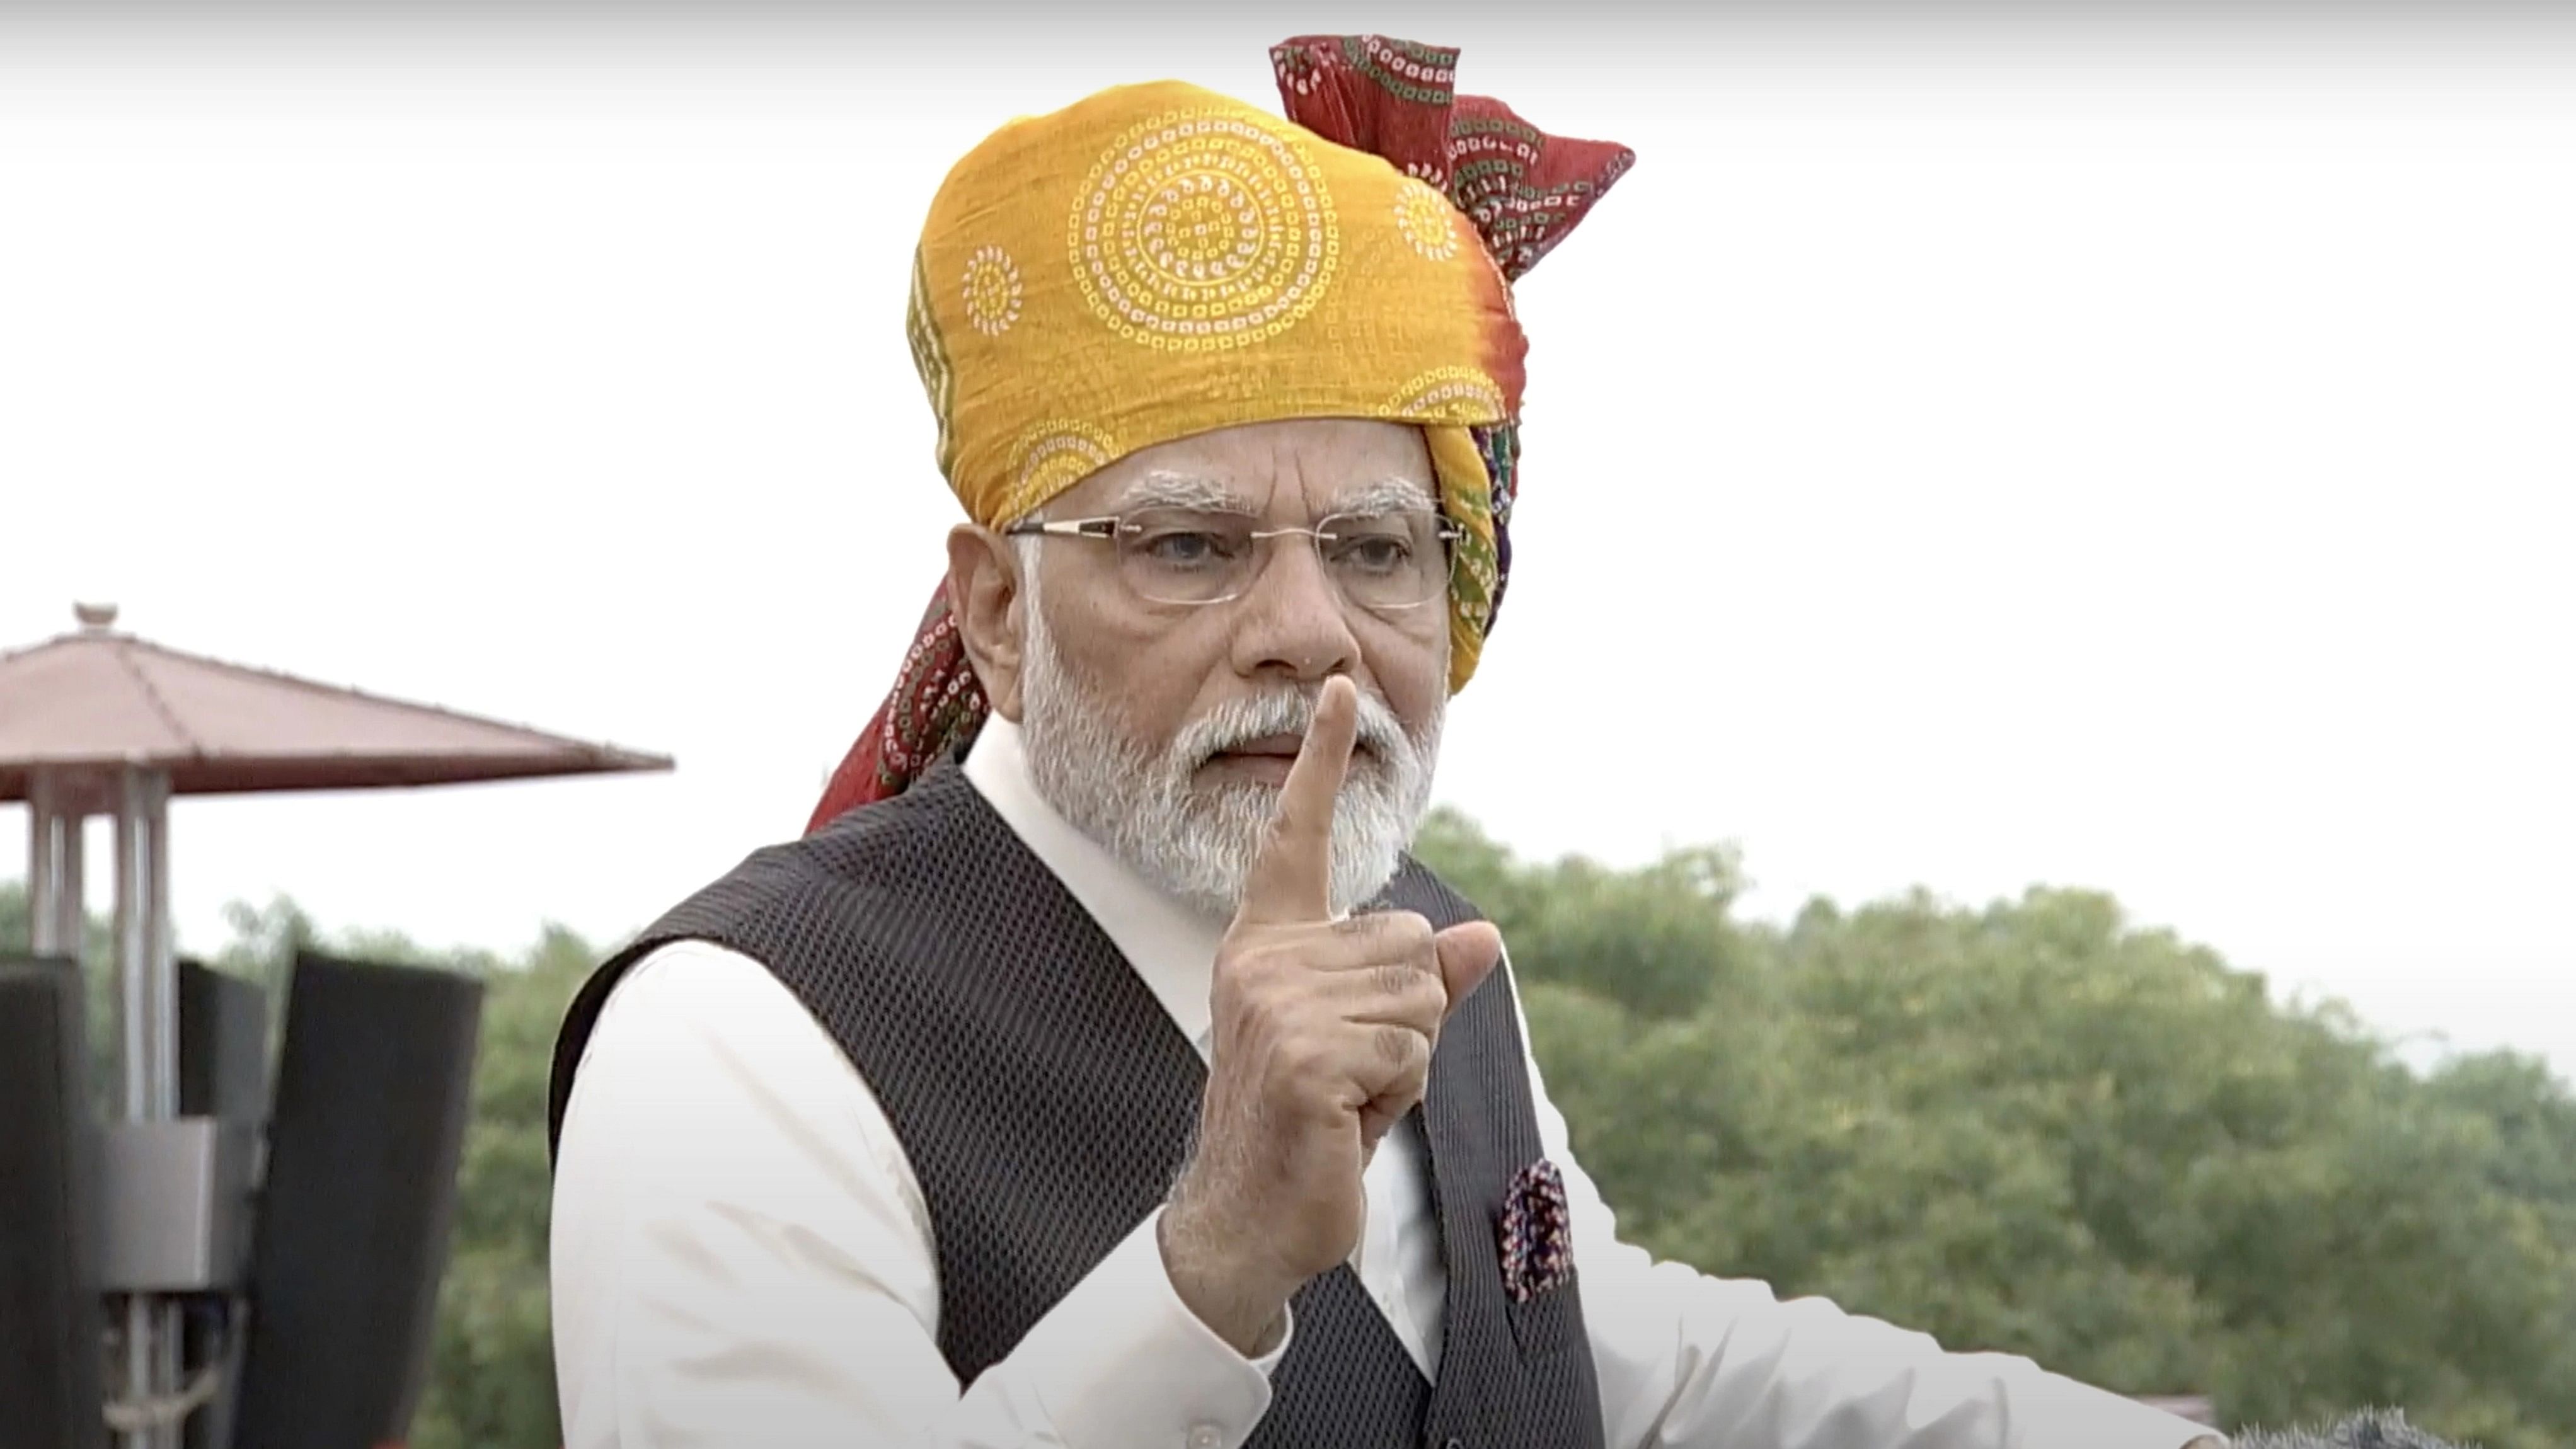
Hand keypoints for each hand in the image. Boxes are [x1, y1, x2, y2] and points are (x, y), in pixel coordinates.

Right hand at [1157, 676, 1503, 1354]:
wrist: (1254, 1218)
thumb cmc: (1314, 1125)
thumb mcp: (1376, 1041)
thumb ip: (1422, 985)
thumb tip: (1483, 937)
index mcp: (1267, 944)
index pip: (1297, 839)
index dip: (1322, 763)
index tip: (1342, 689)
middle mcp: (1261, 960)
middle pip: (1412, 943)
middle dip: (1411, 1019)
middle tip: (1351, 1074)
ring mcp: (1276, 1006)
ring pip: (1420, 996)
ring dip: (1408, 1059)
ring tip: (1347, 1098)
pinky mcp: (1302, 1056)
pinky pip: (1411, 1046)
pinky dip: (1400, 1092)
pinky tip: (1347, 1120)